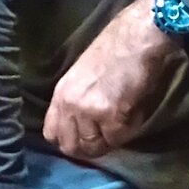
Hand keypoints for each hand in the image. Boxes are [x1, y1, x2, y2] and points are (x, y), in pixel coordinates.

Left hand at [43, 0, 183, 163]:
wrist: (136, 39)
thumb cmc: (114, 51)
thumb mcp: (82, 77)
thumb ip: (77, 103)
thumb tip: (87, 129)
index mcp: (60, 94)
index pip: (52, 134)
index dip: (70, 140)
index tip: (85, 139)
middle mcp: (70, 105)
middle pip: (71, 147)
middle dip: (90, 148)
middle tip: (107, 139)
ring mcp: (89, 112)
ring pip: (95, 147)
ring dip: (110, 140)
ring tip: (122, 124)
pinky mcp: (112, 117)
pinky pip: (118, 139)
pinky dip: (127, 133)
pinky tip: (133, 116)